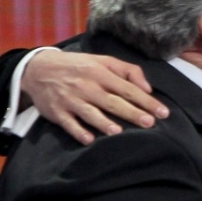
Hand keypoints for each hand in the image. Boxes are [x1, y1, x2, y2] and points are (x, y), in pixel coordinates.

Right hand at [25, 49, 167, 144]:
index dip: (147, 101)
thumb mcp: (103, 61)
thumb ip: (128, 71)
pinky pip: (68, 123)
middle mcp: (87, 86)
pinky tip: (89, 140)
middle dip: (131, 113)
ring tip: (118, 132)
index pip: (128, 89)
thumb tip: (148, 89)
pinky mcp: (57, 111)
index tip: (163, 113)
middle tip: (149, 123)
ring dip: (103, 123)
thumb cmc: (79, 66)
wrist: (38, 68)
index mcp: (100, 73)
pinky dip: (78, 131)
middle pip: (112, 102)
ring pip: (90, 112)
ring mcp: (71, 99)